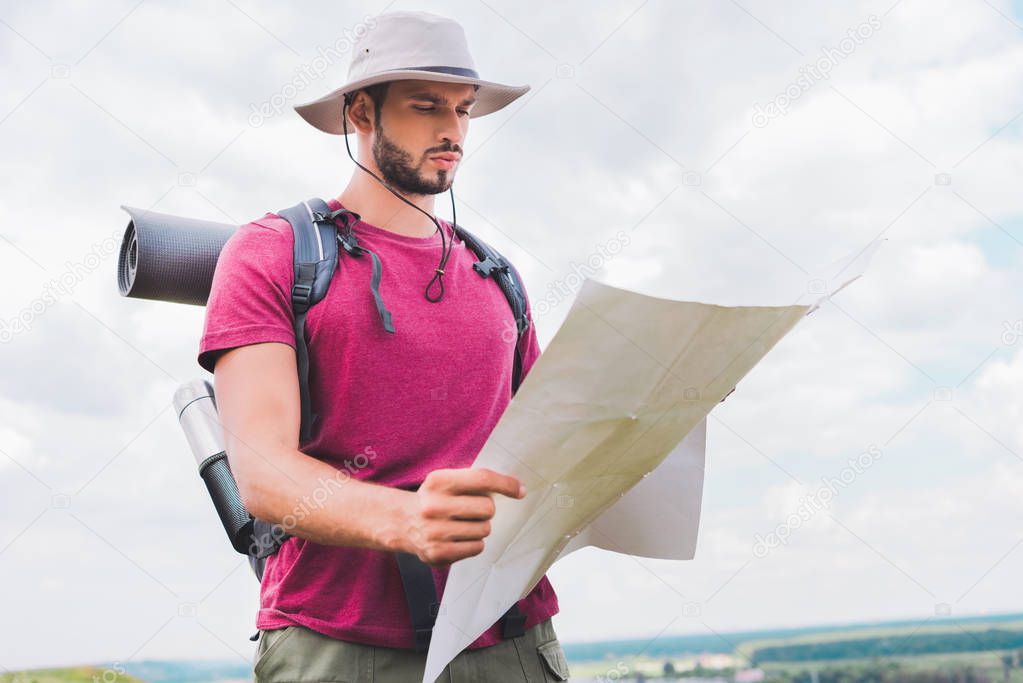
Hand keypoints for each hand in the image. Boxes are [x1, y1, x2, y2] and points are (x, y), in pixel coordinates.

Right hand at [399, 467, 525, 565]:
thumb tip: (516, 489)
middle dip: (486, 510)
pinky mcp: (437, 553)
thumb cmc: (434, 498)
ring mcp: (435, 532)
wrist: (401, 522)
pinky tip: (458, 537)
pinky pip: (477, 547)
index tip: (521, 490)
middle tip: (472, 510)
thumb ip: (474, 481)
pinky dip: (474, 543)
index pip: (482, 479)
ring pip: (484, 530)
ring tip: (462, 524)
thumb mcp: (446, 480)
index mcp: (438, 481)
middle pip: (487, 508)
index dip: (506, 484)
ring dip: (480, 527)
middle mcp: (434, 506)